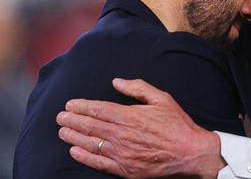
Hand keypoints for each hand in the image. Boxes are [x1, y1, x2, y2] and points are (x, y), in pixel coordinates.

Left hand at [56, 78, 225, 177]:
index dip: (82, 106)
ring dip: (74, 137)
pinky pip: (99, 163)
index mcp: (130, 116)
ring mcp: (122, 154)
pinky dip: (84, 157)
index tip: (70, 104)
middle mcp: (123, 135)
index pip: (99, 109)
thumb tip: (116, 82)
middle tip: (60, 116)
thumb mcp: (162, 98)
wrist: (191, 152)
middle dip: (73, 120)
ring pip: (91, 144)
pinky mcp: (125, 170)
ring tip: (62, 131)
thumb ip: (138, 88)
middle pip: (91, 126)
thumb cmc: (177, 124)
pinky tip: (74, 151)